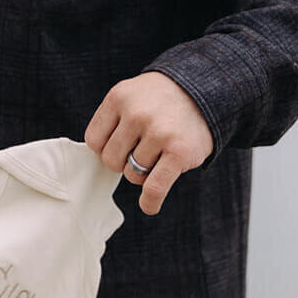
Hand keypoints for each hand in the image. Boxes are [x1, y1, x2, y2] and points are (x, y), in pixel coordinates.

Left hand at [84, 73, 212, 215]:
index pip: (93, 141)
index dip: (105, 149)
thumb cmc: (160, 100)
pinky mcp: (179, 152)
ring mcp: (158, 133)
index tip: (119, 147)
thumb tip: (99, 158)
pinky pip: (154, 187)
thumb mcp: (130, 95)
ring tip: (159, 155)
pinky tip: (150, 206)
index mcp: (118, 98)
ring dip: (143, 173)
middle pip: (111, 160)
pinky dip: (150, 201)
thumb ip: (112, 120)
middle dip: (124, 162)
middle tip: (142, 151)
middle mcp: (136, 114)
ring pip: (132, 174)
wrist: (204, 90)